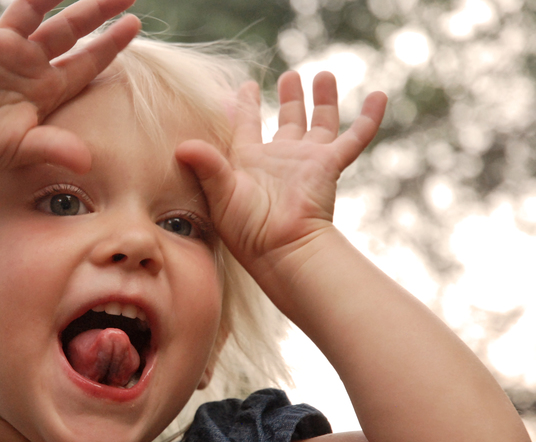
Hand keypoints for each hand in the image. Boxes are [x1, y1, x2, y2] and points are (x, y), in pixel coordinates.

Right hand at [0, 0, 140, 174]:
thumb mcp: (22, 148)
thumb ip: (55, 148)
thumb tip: (88, 162)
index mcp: (47, 87)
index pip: (87, 61)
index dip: (112, 43)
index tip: (135, 24)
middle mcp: (29, 62)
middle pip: (70, 28)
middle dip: (96, 10)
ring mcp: (1, 47)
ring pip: (31, 7)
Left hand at [176, 71, 385, 274]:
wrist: (282, 248)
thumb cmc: (247, 228)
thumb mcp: (220, 194)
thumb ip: (206, 166)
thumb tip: (182, 146)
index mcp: (250, 161)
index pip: (248, 125)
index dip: (247, 106)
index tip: (245, 87)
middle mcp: (280, 158)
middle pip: (288, 120)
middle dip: (290, 98)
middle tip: (289, 76)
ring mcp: (307, 161)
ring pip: (320, 122)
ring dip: (322, 99)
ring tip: (323, 74)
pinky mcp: (329, 166)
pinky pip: (355, 137)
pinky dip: (368, 117)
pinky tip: (379, 95)